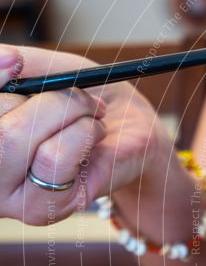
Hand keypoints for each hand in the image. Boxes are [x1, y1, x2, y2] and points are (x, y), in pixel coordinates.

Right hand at [0, 45, 170, 224]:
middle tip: (79, 96)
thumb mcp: (48, 70)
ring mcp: (6, 196)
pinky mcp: (40, 209)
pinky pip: (51, 157)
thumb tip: (5, 57)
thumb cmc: (84, 99)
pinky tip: (95, 136)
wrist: (132, 131)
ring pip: (13, 137)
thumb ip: (17, 65)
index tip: (16, 63)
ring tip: (91, 116)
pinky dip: (82, 134)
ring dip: (67, 113)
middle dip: (44, 98)